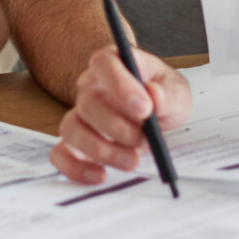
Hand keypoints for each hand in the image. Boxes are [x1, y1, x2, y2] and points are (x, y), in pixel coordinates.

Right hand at [49, 46, 192, 184]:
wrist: (156, 117)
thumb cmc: (163, 97)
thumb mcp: (177, 92)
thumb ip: (168, 94)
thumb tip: (153, 94)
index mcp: (115, 63)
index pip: (104, 63)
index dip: (120, 85)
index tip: (144, 109)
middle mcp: (91, 86)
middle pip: (88, 102)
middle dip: (117, 127)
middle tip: (144, 139)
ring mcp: (80, 114)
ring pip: (72, 128)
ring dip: (101, 150)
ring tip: (131, 160)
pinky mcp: (75, 142)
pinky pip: (61, 154)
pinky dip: (76, 168)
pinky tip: (100, 175)